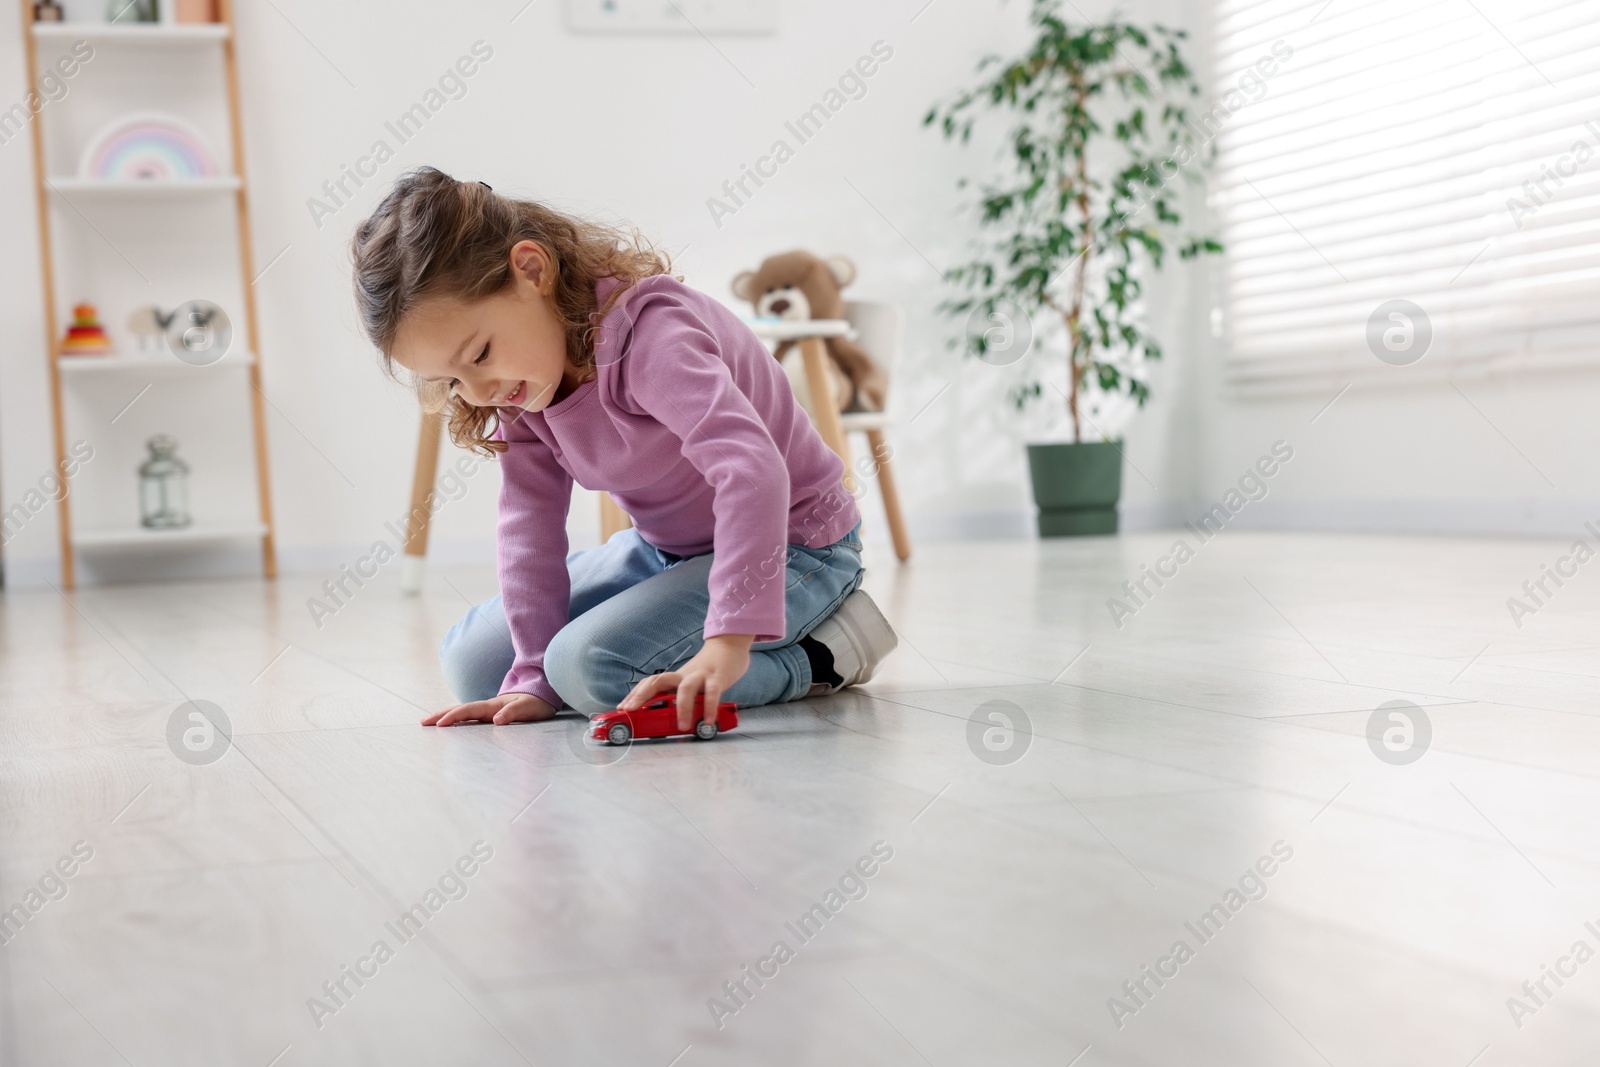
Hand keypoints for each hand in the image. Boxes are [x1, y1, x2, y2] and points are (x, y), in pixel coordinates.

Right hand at [422, 692, 556, 726]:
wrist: (543, 696)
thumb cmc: (536, 704)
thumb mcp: (529, 709)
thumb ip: (513, 713)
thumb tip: (496, 720)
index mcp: (493, 706)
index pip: (469, 710)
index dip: (454, 716)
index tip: (440, 723)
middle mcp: (487, 707)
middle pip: (459, 709)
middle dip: (440, 715)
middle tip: (423, 723)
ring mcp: (487, 710)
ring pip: (461, 712)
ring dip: (444, 716)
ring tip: (428, 723)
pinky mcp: (489, 715)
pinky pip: (468, 717)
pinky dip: (455, 719)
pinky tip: (448, 725)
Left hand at [620, 634, 752, 729]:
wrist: (728, 646)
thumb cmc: (707, 669)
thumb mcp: (690, 681)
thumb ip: (679, 696)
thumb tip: (667, 717)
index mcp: (675, 678)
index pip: (650, 683)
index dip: (635, 694)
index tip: (622, 707)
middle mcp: (684, 675)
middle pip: (659, 681)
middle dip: (643, 696)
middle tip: (632, 712)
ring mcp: (700, 675)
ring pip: (686, 689)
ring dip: (682, 708)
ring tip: (681, 727)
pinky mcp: (718, 678)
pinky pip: (712, 693)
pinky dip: (710, 707)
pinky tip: (708, 721)